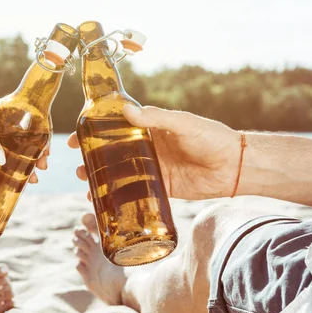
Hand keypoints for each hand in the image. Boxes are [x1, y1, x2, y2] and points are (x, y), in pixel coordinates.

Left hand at [0, 98, 47, 183]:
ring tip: (32, 178)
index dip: (40, 133)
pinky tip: (13, 181)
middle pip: (22, 138)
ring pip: (11, 152)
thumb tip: (2, 160)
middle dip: (35, 152)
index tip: (46, 148)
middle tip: (42, 166)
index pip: (27, 119)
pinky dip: (5, 171)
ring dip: (23, 164)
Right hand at [68, 105, 241, 199]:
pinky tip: (103, 201)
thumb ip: (157, 118)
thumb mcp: (183, 123)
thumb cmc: (212, 137)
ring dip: (101, 177)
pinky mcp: (160, 187)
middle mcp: (147, 148)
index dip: (94, 131)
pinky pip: (134, 192)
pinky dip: (118, 196)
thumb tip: (127, 111)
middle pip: (112, 152)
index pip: (116, 127)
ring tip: (85, 183)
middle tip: (77, 165)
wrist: (235, 166)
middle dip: (92, 158)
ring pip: (119, 173)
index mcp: (150, 128)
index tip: (77, 137)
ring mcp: (152, 168)